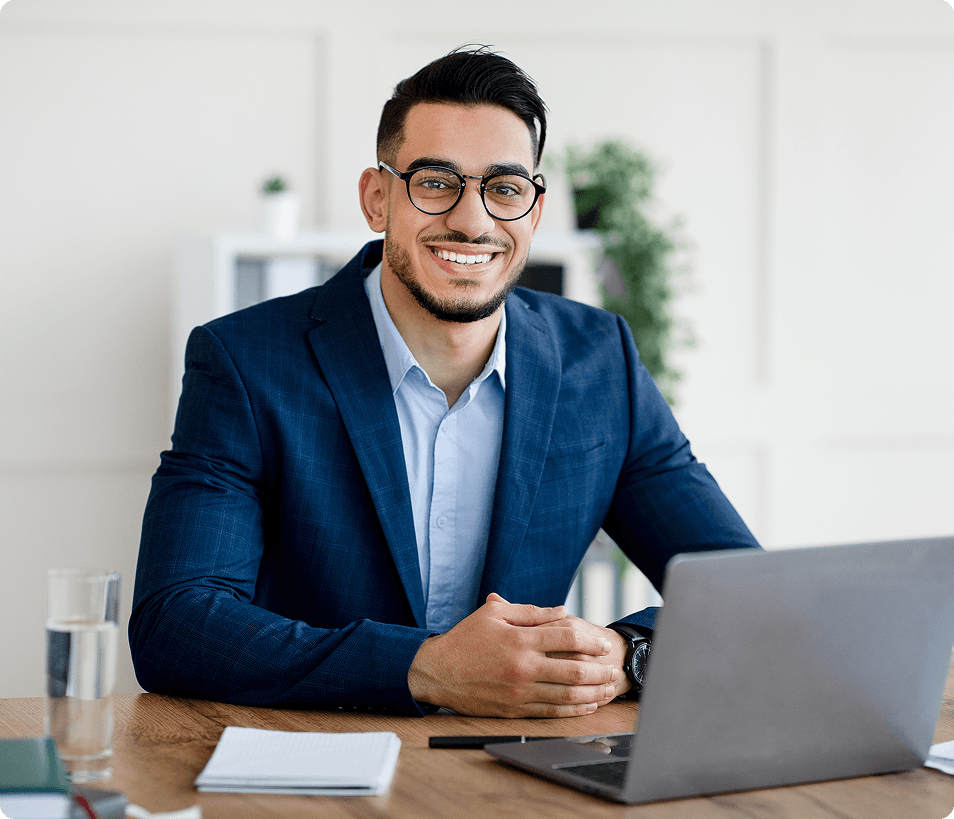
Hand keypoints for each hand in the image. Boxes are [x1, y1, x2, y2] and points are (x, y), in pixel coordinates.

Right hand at [407, 593, 620, 716]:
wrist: (437, 672)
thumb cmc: (466, 638)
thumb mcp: (494, 614)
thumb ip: (530, 612)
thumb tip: (561, 611)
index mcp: (519, 639)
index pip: (565, 636)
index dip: (589, 639)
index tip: (603, 642)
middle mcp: (523, 667)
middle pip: (574, 670)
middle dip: (599, 671)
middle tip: (614, 669)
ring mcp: (519, 691)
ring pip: (567, 695)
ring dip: (592, 693)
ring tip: (608, 690)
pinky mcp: (514, 710)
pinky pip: (551, 712)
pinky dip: (573, 710)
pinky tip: (587, 706)